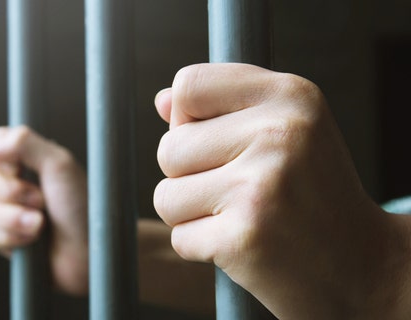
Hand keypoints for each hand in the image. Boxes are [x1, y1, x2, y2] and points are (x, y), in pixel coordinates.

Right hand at [0, 126, 87, 293]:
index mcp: (28, 160)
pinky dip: (11, 237)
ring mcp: (8, 212)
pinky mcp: (5, 240)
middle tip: (41, 200)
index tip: (19, 166)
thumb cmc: (83, 207)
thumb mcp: (59, 165)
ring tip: (41, 224)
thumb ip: (23, 143)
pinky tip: (33, 241)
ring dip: (12, 217)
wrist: (90, 253)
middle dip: (10, 191)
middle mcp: (15, 183)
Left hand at [153, 63, 410, 318]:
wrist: (364, 267)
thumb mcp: (288, 130)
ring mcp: (261, 187)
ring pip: (166, 196)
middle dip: (188, 176)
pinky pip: (180, 237)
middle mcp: (279, 134)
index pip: (188, 86)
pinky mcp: (244, 238)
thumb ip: (222, 108)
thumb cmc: (313, 193)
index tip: (219, 143)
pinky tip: (243, 244)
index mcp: (290, 95)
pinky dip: (201, 246)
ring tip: (239, 216)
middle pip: (169, 147)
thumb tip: (161, 101)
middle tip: (239, 191)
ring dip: (191, 214)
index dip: (186, 119)